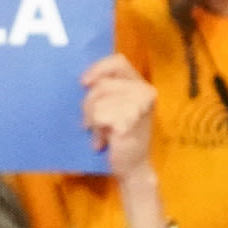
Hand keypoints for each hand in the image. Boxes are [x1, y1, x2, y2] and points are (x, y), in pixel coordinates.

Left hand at [82, 53, 155, 178]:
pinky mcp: (131, 122)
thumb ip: (102, 89)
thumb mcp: (111, 105)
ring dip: (92, 119)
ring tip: (102, 133)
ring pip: (98, 101)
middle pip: (102, 85)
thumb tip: (81, 80)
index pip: (118, 61)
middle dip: (89, 104)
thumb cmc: (117, 134)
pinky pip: (99, 116)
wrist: (131, 166)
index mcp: (140, 84)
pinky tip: (103, 141)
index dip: (98, 69)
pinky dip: (96, 130)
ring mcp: (141, 107)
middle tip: (91, 122)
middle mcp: (145, 92)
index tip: (83, 84)